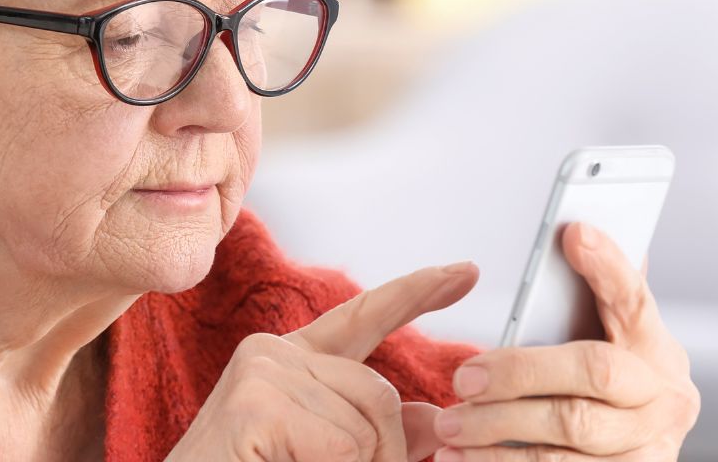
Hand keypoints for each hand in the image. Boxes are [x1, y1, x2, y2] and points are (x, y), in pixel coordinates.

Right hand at [166, 262, 479, 461]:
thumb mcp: (328, 459)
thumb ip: (376, 434)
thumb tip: (433, 417)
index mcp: (290, 366)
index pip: (362, 317)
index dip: (417, 294)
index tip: (465, 273)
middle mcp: (271, 354)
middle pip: (382, 391)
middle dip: (384, 454)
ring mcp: (258, 372)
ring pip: (369, 423)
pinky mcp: (252, 403)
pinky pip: (345, 444)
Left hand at [432, 223, 700, 460]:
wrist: (627, 457)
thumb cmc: (600, 386)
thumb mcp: (607, 342)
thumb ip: (593, 298)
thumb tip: (576, 232)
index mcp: (655, 347)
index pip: (634, 297)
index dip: (608, 266)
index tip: (574, 232)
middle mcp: (664, 396)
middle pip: (595, 370)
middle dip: (522, 371)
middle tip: (462, 376)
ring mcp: (649, 445)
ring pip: (572, 431)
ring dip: (500, 427)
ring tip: (450, 422)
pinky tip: (462, 458)